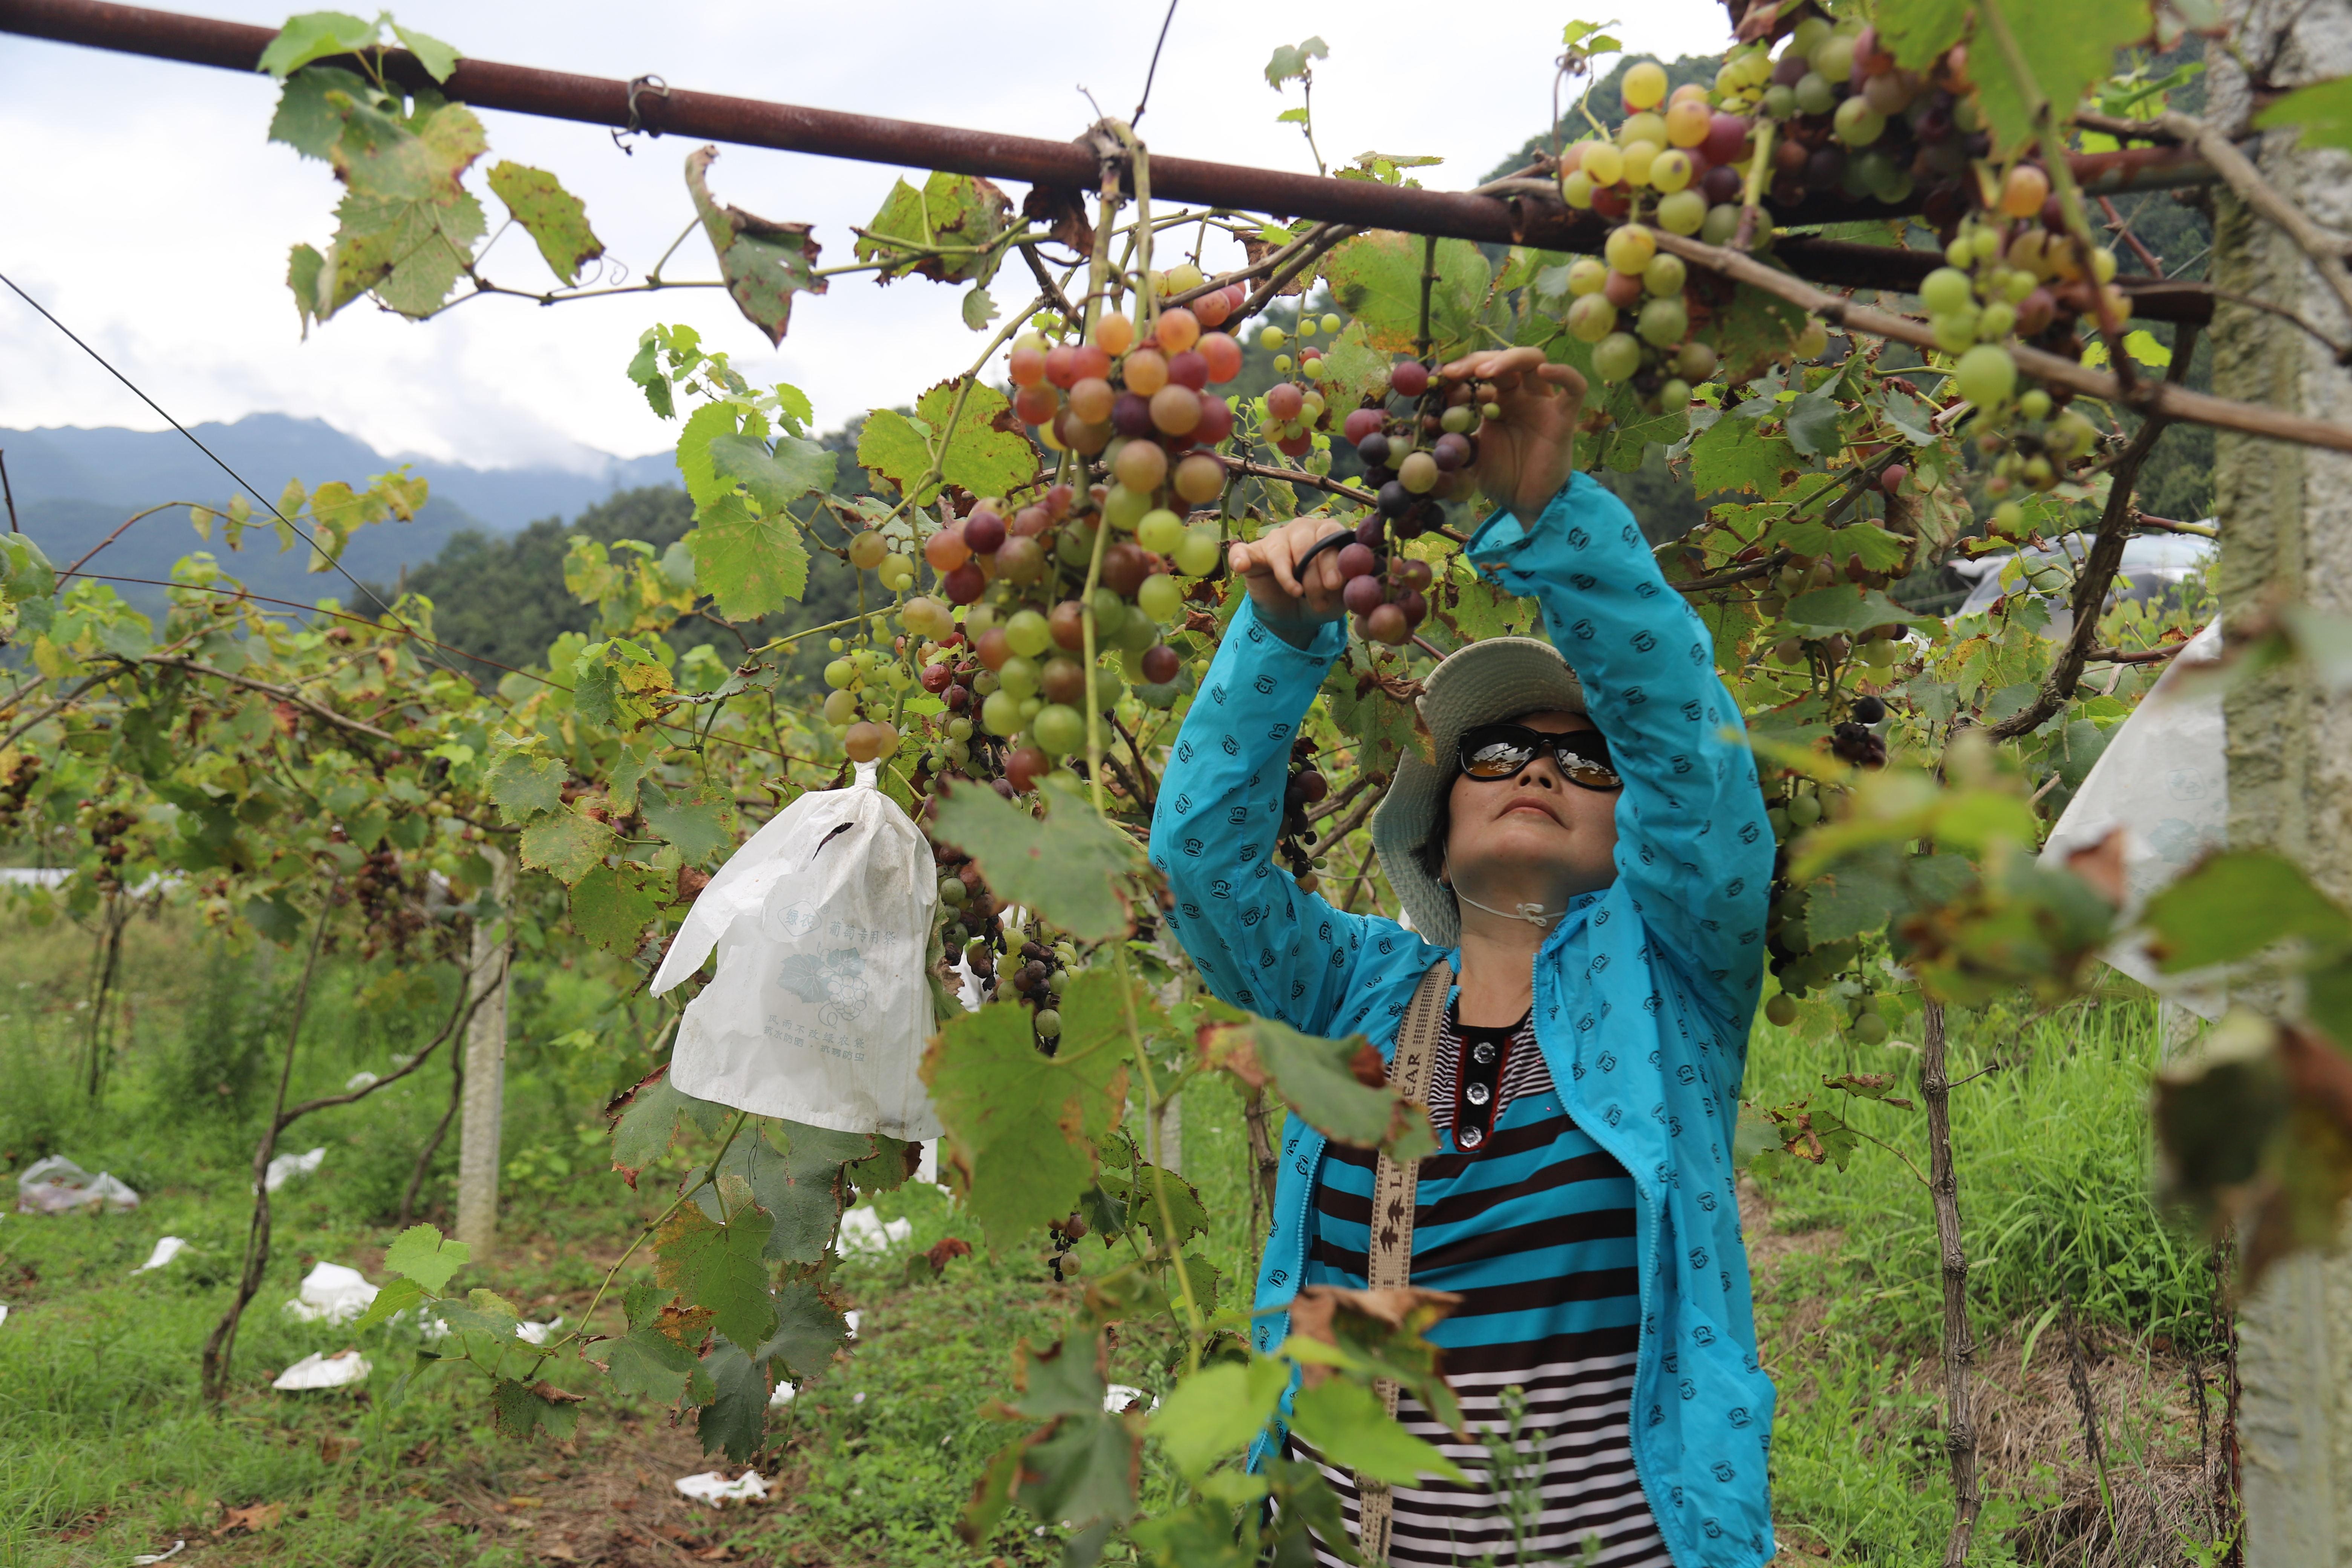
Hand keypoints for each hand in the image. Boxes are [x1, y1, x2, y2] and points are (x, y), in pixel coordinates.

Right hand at [1227, 515, 1354, 644]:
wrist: (1298, 617)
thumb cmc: (1323, 598)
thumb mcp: (1342, 594)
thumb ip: (1349, 581)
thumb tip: (1349, 574)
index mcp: (1326, 533)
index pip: (1330, 535)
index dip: (1332, 560)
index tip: (1334, 585)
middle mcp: (1301, 530)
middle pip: (1305, 542)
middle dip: (1313, 574)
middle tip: (1319, 599)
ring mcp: (1276, 541)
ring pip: (1280, 549)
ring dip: (1289, 577)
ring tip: (1297, 595)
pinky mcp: (1253, 555)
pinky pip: (1243, 551)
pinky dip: (1241, 557)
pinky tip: (1241, 566)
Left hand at [1436, 347, 1586, 520]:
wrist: (1529, 504)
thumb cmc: (1501, 480)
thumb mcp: (1466, 465)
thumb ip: (1447, 451)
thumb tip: (1422, 439)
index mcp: (1494, 402)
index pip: (1477, 374)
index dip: (1458, 373)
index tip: (1437, 381)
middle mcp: (1518, 396)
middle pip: (1501, 360)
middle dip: (1476, 362)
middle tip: (1454, 373)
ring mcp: (1541, 403)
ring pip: (1533, 361)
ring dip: (1509, 359)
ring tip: (1486, 371)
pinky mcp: (1563, 417)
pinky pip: (1573, 387)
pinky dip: (1563, 374)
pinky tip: (1545, 371)